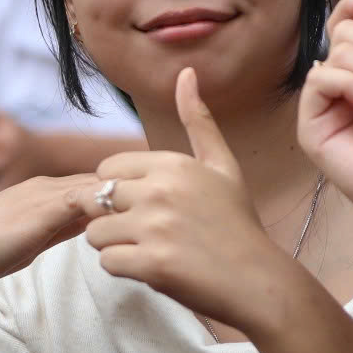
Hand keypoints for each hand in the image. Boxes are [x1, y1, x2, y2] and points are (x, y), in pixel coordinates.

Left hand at [87, 68, 300, 333]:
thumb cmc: (237, 223)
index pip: (107, 170)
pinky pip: (108, 262)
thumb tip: (187, 72)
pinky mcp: (152, 264)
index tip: (148, 207)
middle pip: (96, 200)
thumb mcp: (222, 166)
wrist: (257, 280)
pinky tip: (154, 269)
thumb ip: (198, 121)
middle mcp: (161, 190)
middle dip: (113, 219)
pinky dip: (125, 270)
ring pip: (95, 233)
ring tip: (150, 251)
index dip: (120, 192)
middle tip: (147, 234)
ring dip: (116, 246)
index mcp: (172, 164)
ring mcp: (155, 228)